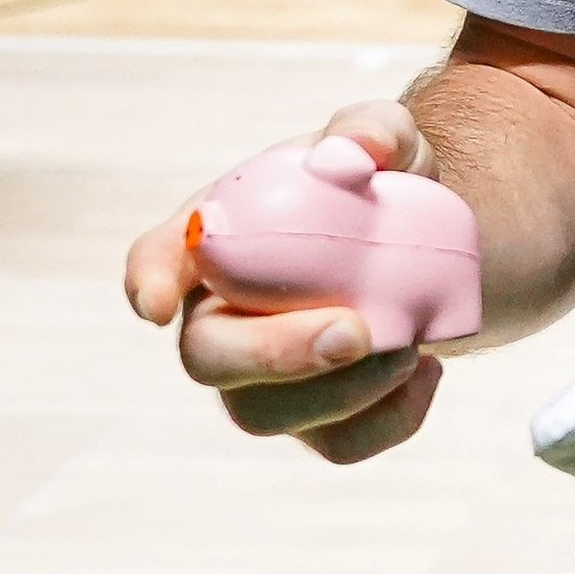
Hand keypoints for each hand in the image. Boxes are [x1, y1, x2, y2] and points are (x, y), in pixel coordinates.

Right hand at [122, 99, 448, 464]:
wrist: (427, 242)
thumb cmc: (378, 183)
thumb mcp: (386, 138)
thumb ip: (370, 128)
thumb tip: (352, 153)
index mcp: (218, 238)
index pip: (157, 257)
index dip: (147, 280)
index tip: (157, 302)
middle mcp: (222, 314)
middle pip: (207, 356)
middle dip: (274, 354)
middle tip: (354, 330)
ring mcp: (260, 377)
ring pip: (266, 414)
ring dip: (342, 391)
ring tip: (409, 342)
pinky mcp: (312, 419)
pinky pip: (335, 445)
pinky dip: (388, 420)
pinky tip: (427, 372)